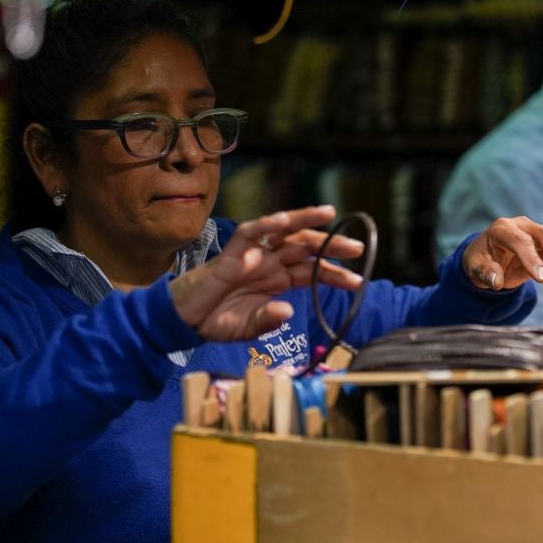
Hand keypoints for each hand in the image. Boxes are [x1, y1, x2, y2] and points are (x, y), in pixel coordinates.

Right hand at [169, 206, 364, 340]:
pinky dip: (266, 225)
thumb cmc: (215, 320)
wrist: (183, 319)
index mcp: (276, 280)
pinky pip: (250, 234)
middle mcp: (268, 263)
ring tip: (330, 215)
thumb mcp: (247, 328)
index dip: (333, 274)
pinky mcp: (231, 253)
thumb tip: (288, 312)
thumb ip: (267, 321)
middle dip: (331, 247)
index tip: (357, 280)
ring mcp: (251, 256)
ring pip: (282, 232)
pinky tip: (283, 220)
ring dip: (306, 222)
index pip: (310, 272)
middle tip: (358, 249)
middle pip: (304, 248)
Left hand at [464, 217, 542, 291]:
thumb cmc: (481, 261)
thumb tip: (496, 282)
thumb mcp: (474, 268)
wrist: (488, 257)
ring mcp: (538, 231)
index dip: (532, 259)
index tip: (542, 280)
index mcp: (502, 229)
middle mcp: (523, 225)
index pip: (521, 241)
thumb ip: (485, 273)